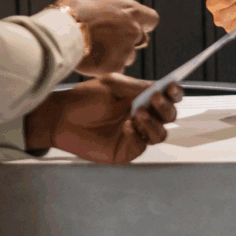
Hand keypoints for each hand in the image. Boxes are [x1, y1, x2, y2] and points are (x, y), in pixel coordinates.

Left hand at [23, 72, 181, 163]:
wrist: (61, 117)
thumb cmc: (85, 98)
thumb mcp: (112, 84)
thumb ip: (136, 87)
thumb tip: (160, 87)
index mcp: (142, 98)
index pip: (168, 97)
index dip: (174, 93)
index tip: (172, 88)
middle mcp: (143, 116)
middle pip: (170, 116)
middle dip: (166, 108)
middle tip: (154, 99)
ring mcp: (136, 135)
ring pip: (161, 134)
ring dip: (154, 123)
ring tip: (138, 114)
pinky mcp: (126, 150)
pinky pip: (143, 145)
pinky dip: (138, 134)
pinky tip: (127, 127)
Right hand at [48, 0, 157, 76]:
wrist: (61, 35)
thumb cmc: (72, 12)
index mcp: (130, 11)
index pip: (152, 19)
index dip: (143, 23)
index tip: (132, 25)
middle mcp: (133, 31)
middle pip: (141, 40)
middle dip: (129, 41)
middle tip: (110, 39)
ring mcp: (126, 50)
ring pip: (129, 56)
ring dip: (118, 54)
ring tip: (98, 50)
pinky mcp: (115, 67)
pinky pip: (116, 68)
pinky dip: (108, 66)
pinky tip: (94, 60)